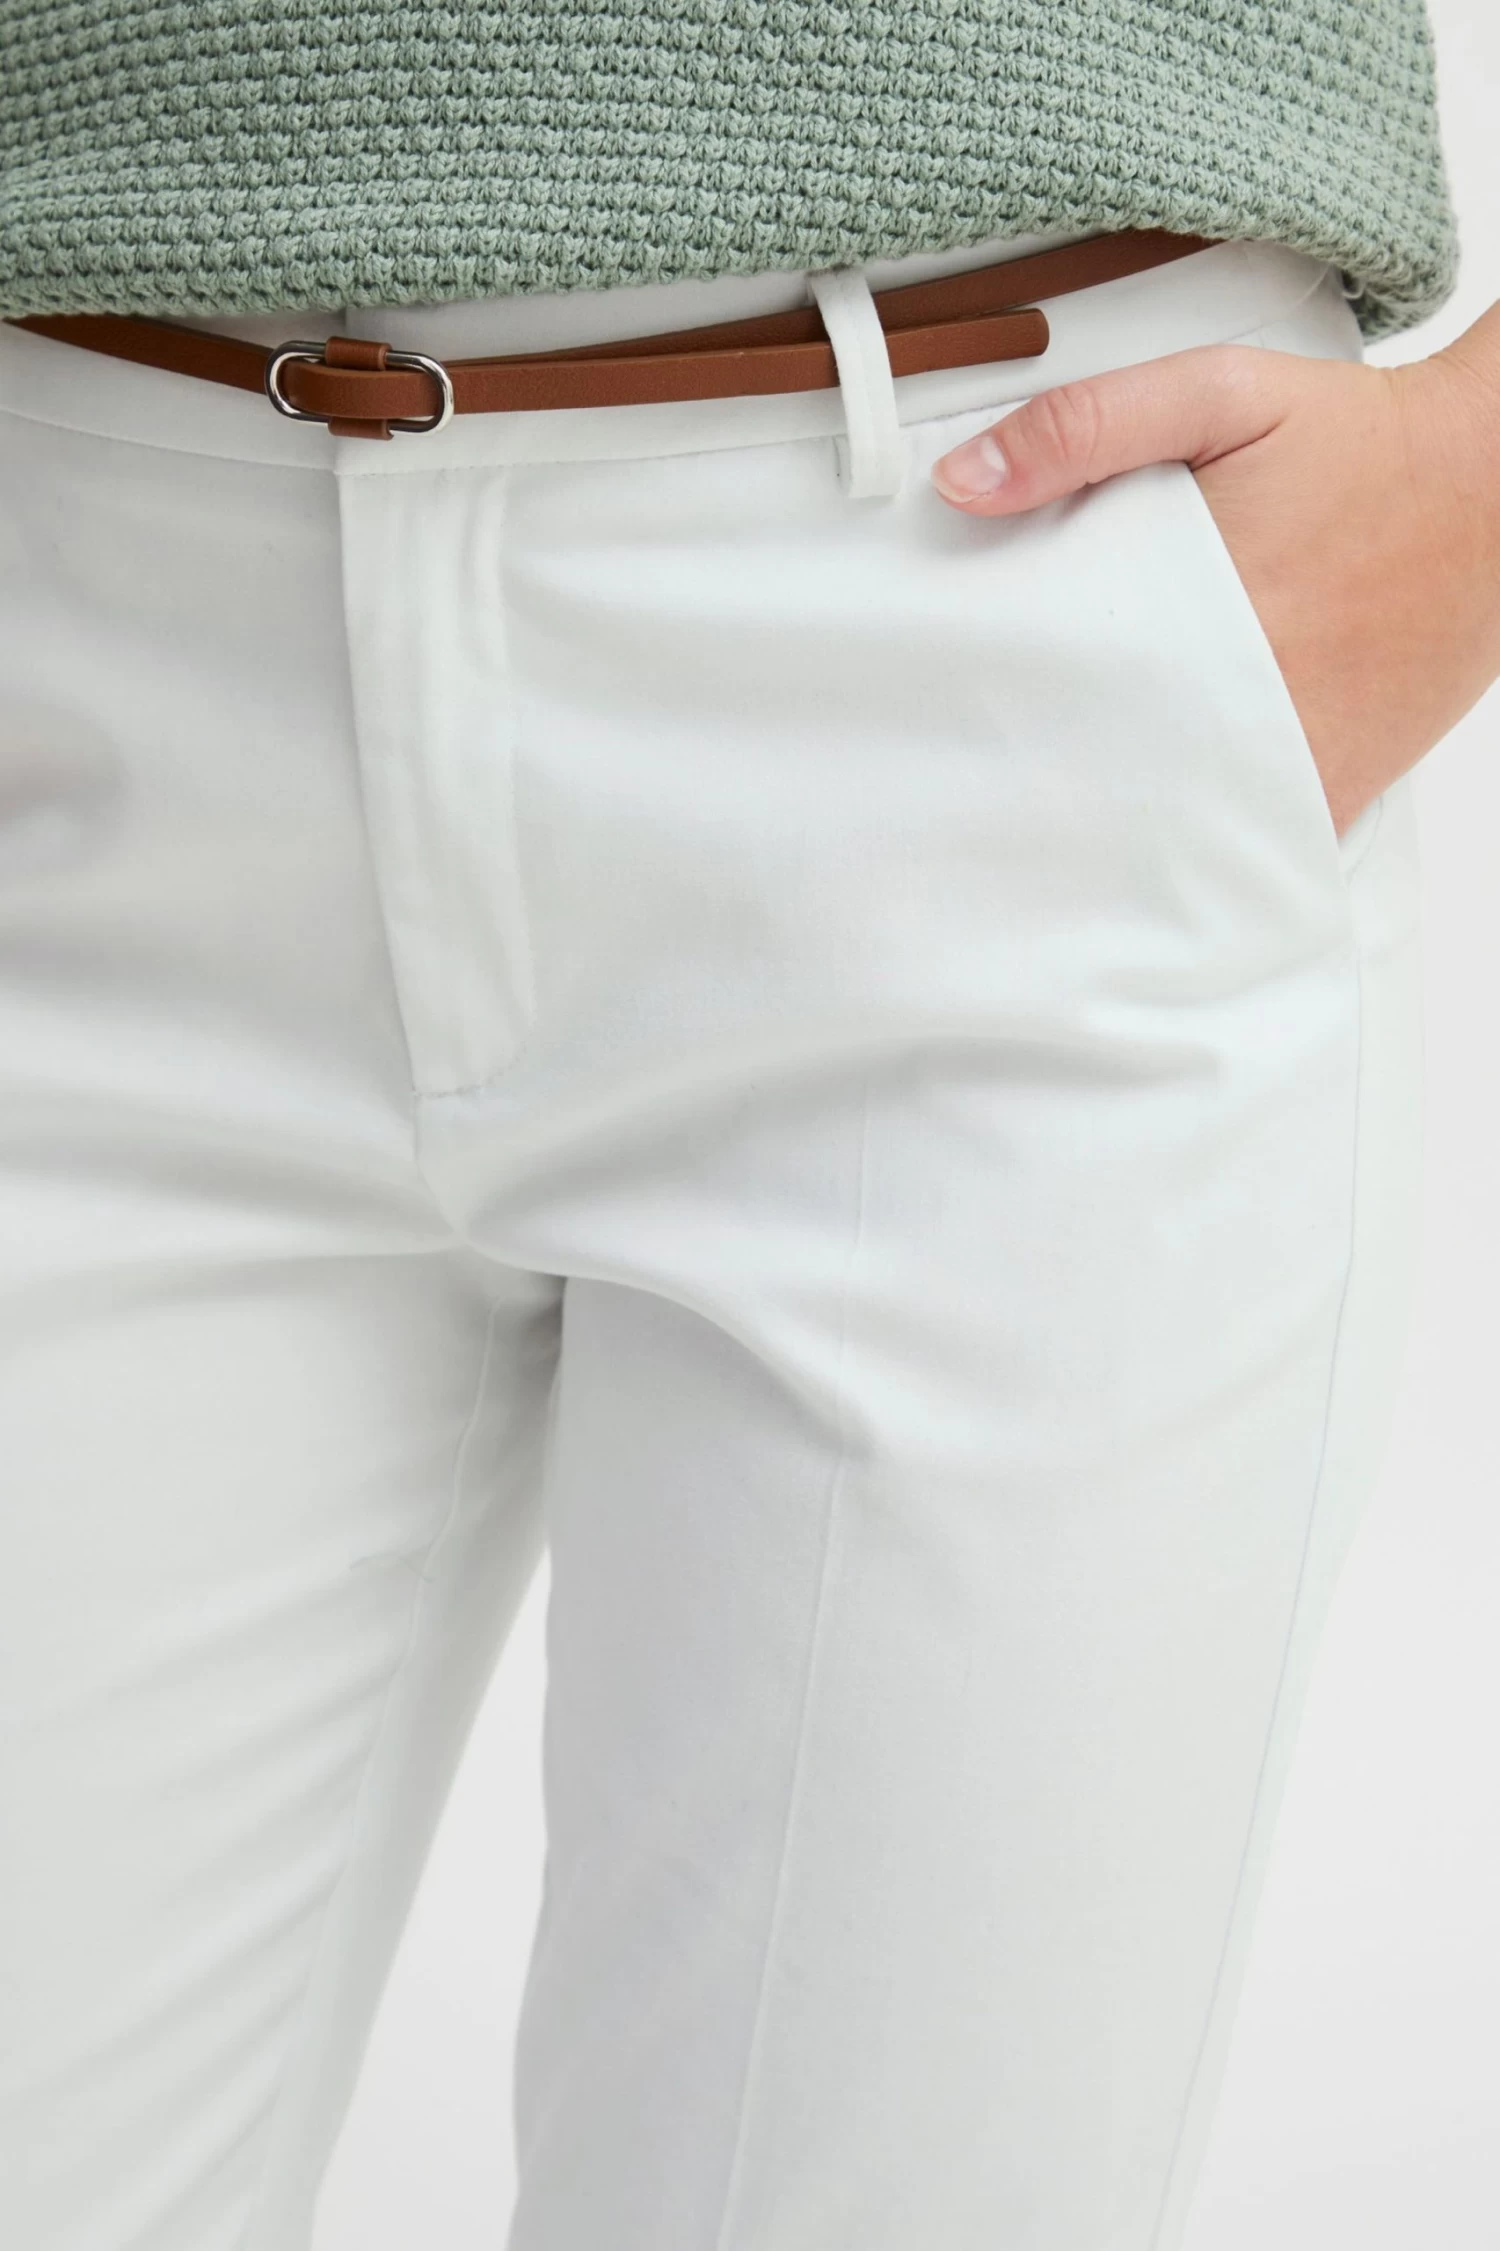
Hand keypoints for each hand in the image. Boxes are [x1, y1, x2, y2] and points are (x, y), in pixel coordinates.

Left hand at [931, 304, 1499, 836]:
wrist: (1497, 483)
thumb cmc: (1358, 439)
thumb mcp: (1221, 394)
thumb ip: (1087, 427)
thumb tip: (962, 485)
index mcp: (1202, 612)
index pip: (1063, 700)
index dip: (1001, 720)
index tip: (956, 726)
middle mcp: (1252, 704)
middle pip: (1109, 777)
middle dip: (1045, 782)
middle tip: (985, 786)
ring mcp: (1299, 758)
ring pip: (1174, 829)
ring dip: (1115, 828)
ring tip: (1054, 821)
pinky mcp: (1337, 782)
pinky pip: (1249, 840)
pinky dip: (1200, 845)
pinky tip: (1150, 838)